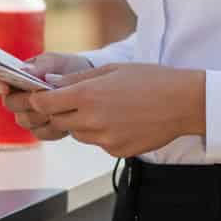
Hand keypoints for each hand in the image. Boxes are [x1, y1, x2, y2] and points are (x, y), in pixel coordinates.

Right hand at [0, 52, 92, 142]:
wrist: (86, 83)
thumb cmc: (66, 67)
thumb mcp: (56, 61)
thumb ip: (40, 65)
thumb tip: (24, 70)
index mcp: (13, 77)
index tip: (4, 86)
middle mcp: (15, 97)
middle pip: (9, 104)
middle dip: (26, 99)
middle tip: (42, 93)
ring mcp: (27, 115)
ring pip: (24, 120)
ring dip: (41, 112)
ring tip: (58, 103)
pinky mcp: (40, 129)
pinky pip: (40, 133)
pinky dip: (54, 126)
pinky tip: (65, 117)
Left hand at [27, 63, 205, 157]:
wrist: (182, 102)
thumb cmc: (150, 79)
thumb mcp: (111, 69)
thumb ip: (77, 78)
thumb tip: (50, 83)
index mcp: (88, 95)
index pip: (45, 103)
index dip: (38, 99)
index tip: (39, 96)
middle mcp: (92, 120)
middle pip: (58, 120)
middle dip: (59, 110)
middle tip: (76, 99)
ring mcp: (104, 139)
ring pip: (78, 133)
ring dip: (80, 122)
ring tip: (106, 107)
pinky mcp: (116, 151)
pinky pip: (97, 143)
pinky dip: (101, 133)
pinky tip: (121, 119)